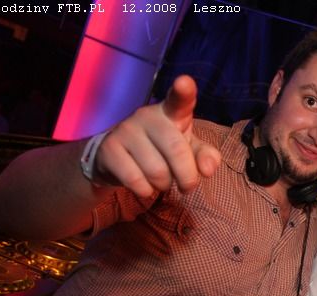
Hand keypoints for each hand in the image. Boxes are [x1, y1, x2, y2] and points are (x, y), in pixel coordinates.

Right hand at [92, 75, 220, 196]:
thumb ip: (206, 157)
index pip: (179, 100)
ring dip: (165, 186)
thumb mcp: (188, 150)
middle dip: (188, 178)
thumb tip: (207, 169)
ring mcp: (126, 130)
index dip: (184, 91)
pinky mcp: (109, 148)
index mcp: (172, 112)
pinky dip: (146, 191)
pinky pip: (136, 181)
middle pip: (176, 152)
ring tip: (161, 180)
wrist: (118, 159)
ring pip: (157, 172)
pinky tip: (143, 185)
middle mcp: (148, 115)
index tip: (184, 82)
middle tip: (187, 186)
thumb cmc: (161, 150)